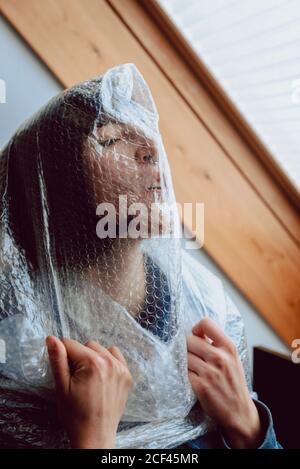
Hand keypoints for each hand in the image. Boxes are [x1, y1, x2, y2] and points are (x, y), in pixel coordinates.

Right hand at [46, 336, 132, 448]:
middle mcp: (110, 362)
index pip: (71, 344)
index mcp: (92, 363)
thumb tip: (52, 338)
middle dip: (79, 357)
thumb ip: (58, 360)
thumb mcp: (61, 387)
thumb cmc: (76, 415)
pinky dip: (108, 361)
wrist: (95, 435)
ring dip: (94, 357)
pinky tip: (101, 376)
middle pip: (87, 345)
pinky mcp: (127, 375)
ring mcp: (121, 368)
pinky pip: (116, 356)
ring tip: (89, 377)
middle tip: (77, 378)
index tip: (65, 372)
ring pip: (101, 349)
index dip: (63, 356)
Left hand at [187, 318, 261, 447]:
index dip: (197, 328)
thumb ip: (217, 344)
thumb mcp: (232, 358)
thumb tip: (196, 332)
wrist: (240, 412)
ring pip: (184, 356)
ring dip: (186, 362)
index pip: (206, 323)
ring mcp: (210, 372)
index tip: (197, 337)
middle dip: (188, 348)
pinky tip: (195, 380)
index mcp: (229, 347)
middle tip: (195, 357)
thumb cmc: (233, 382)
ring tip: (196, 369)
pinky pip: (184, 372)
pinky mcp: (200, 386)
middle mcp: (220, 358)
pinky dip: (187, 375)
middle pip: (189, 340)